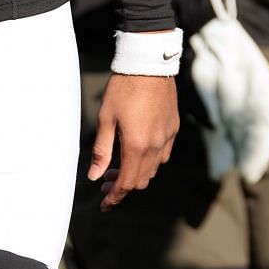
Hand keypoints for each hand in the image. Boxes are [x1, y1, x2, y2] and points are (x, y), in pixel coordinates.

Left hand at [89, 73, 179, 208]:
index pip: (126, 183)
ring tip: (120, 166)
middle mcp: (155, 145)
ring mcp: (167, 136)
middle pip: (141, 180)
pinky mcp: (173, 127)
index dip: (114, 197)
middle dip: (123, 186)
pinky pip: (164, 154)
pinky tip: (139, 151)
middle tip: (106, 181)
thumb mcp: (106, 119)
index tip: (104, 204)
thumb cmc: (124, 89)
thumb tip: (94, 176)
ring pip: (154, 169)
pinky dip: (150, 161)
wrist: (149, 64)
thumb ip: (102, 150)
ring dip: (137, 174)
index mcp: (136, 145)